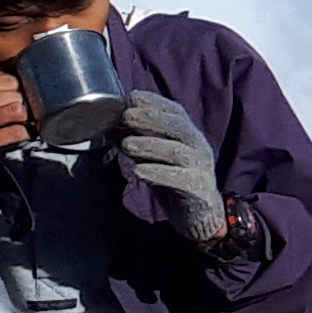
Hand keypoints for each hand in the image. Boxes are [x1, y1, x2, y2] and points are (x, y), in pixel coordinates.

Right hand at [0, 67, 33, 180]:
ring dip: (22, 119)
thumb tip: (5, 69)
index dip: (15, 89)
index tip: (12, 98)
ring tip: (16, 122)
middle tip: (15, 113)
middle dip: (20, 104)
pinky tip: (15, 135)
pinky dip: (22, 134)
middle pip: (15, 96)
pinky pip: (17, 132)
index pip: (7, 80)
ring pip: (18, 112)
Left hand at [114, 93, 231, 246]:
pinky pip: (179, 179)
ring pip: (177, 151)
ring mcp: (200, 167)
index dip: (155, 101)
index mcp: (189, 135)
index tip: (132, 96)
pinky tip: (139, 172)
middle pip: (177, 126)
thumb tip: (110, 128)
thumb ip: (139, 142)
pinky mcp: (198, 189)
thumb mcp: (156, 158)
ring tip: (126, 145)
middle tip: (126, 116)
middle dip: (151, 118)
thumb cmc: (174, 181)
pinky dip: (158, 173)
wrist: (200, 216)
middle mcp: (198, 147)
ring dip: (150, 145)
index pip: (175, 111)